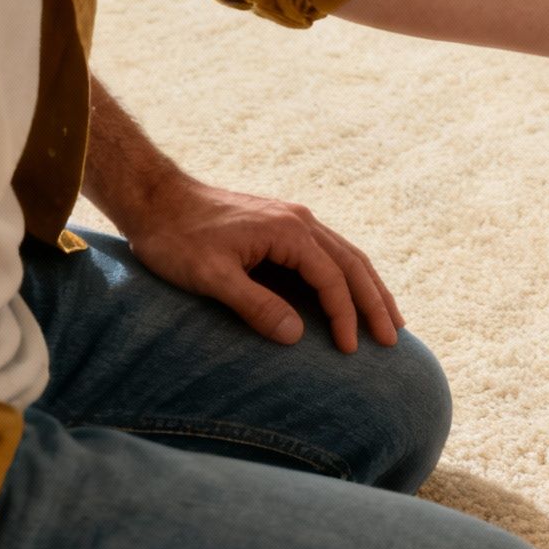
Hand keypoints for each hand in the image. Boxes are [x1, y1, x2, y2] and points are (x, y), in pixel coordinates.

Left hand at [115, 177, 402, 352]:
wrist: (154, 198)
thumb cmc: (176, 238)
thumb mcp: (211, 276)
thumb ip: (255, 305)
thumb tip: (298, 336)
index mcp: (289, 232)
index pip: (332, 280)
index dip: (344, 317)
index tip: (351, 349)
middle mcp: (302, 221)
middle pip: (353, 265)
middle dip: (375, 303)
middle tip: (393, 338)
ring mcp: (295, 219)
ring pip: (348, 255)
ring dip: (370, 288)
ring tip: (390, 318)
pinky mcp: (285, 223)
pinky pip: (331, 251)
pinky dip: (350, 275)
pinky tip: (353, 290)